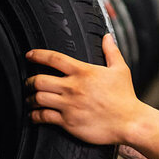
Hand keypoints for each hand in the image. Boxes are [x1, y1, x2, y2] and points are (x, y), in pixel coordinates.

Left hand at [25, 34, 145, 145]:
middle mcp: (73, 87)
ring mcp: (69, 105)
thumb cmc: (125, 97)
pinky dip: (35, 116)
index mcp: (83, 72)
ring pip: (39, 98)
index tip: (29, 55)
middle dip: (30, 81)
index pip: (54, 58)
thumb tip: (107, 36)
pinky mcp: (68, 122)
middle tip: (28, 84)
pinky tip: (34, 116)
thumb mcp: (120, 70)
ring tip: (29, 100)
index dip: (38, 55)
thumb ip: (111, 52)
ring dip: (30, 99)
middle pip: (39, 80)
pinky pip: (44, 117)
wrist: (130, 122)